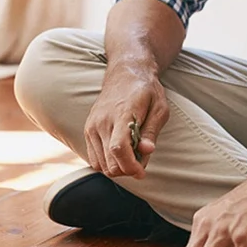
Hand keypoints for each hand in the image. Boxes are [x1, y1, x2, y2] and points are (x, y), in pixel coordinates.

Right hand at [84, 62, 168, 177]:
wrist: (124, 74)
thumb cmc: (146, 91)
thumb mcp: (159, 108)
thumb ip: (151, 131)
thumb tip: (147, 151)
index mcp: (122, 114)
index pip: (118, 148)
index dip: (130, 166)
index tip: (141, 172)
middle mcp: (102, 121)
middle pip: (109, 161)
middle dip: (127, 170)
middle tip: (140, 164)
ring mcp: (92, 126)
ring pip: (100, 164)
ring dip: (117, 168)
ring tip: (131, 157)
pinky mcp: (87, 129)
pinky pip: (94, 159)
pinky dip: (106, 163)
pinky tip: (119, 155)